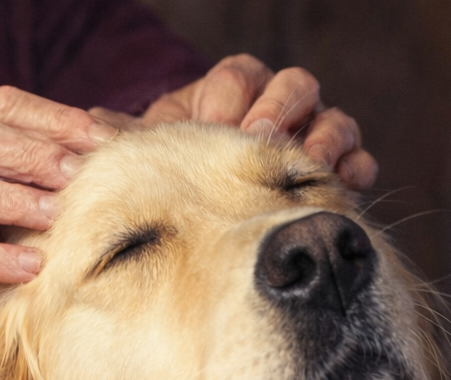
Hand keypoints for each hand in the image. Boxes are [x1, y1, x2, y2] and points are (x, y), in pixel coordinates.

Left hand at [98, 55, 377, 190]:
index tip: (215, 124)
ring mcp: (315, 139)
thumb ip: (131, 145)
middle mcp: (278, 110)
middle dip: (278, 108)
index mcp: (232, 97)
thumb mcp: (157, 162)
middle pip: (293, 86)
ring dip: (322, 138)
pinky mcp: (343, 173)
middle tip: (261, 136)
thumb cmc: (184, 185)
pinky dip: (355, 170)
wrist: (223, 232)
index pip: (238, 77)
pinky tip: (347, 185)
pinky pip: (360, 162)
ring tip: (308, 162)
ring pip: (333, 120)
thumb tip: (90, 129)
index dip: (230, 96)